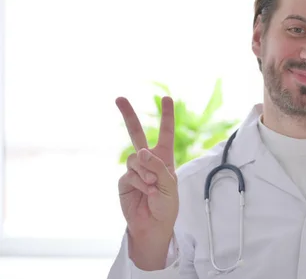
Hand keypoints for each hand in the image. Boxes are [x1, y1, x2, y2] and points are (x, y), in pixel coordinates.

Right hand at [115, 96, 178, 269]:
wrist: (153, 224)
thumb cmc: (166, 204)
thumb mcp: (169, 184)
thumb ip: (157, 166)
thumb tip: (141, 151)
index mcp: (163, 158)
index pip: (165, 133)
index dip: (166, 116)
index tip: (167, 98)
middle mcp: (147, 160)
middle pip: (135, 133)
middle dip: (128, 116)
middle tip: (119, 98)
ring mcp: (134, 169)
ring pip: (135, 159)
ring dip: (146, 173)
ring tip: (153, 187)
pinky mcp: (124, 180)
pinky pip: (130, 174)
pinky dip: (140, 183)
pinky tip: (146, 193)